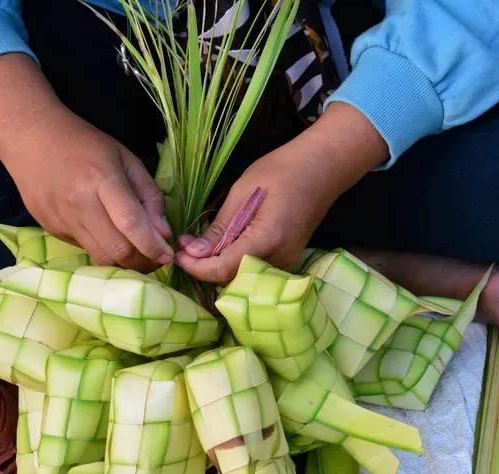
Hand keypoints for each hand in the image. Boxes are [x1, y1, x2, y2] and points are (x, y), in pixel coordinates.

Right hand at [0, 54, 172, 270]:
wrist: (31, 136)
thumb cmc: (85, 144)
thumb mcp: (126, 158)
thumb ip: (149, 195)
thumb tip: (164, 233)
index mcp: (103, 180)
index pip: (132, 224)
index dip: (154, 247)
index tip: (169, 255)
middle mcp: (80, 204)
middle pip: (117, 250)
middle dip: (143, 262)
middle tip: (156, 259)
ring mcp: (62, 219)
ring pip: (101, 258)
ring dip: (125, 263)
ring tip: (138, 253)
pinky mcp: (50, 229)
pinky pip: (85, 249)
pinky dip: (103, 250)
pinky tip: (109, 237)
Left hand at [175, 141, 336, 281]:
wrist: (321, 168)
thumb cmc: (281, 171)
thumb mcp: (241, 193)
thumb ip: (220, 228)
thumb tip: (193, 253)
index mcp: (267, 239)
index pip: (224, 269)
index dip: (196, 267)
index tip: (177, 254)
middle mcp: (280, 259)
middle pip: (233, 280)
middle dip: (204, 270)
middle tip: (184, 250)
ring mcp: (287, 262)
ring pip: (243, 279)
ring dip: (218, 269)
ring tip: (199, 248)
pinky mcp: (288, 260)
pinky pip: (255, 272)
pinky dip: (234, 265)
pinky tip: (222, 249)